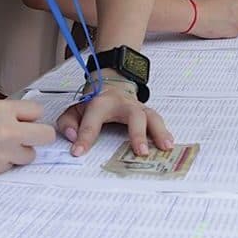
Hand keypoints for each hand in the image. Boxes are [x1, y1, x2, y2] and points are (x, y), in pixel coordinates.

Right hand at [0, 100, 55, 174]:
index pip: (38, 112)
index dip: (31, 116)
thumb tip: (28, 118)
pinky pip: (13, 166)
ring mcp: (2, 153)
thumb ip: (7, 112)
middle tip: (27, 135)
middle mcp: (6, 131)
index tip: (25, 119)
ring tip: (3, 146)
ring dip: (22, 151)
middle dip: (38, 135)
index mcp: (2, 110)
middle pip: (46, 135)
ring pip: (31, 154)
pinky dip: (6, 162)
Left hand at [56, 78, 172, 156]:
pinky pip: (158, 122)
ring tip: (165, 147)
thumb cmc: (95, 102)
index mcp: (100, 104)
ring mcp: (137, 108)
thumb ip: (68, 123)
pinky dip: (165, 133)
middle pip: (134, 115)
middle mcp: (123, 104)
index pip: (92, 121)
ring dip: (159, 132)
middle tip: (140, 151)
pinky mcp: (147, 113)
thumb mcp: (75, 109)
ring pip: (152, 117)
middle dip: (138, 133)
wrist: (112, 84)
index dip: (84, 137)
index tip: (78, 152)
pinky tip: (169, 144)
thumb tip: (73, 138)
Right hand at [190, 0, 237, 38]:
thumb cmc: (204, 5)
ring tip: (220, 21)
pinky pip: (236, 32)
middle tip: (226, 15)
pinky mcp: (235, 33)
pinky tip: (219, 26)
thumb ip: (231, 2)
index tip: (236, 7)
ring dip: (234, 23)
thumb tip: (232, 7)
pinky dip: (229, 31)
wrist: (196, 15)